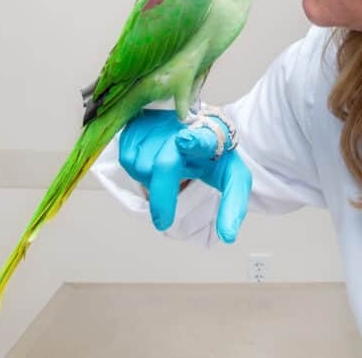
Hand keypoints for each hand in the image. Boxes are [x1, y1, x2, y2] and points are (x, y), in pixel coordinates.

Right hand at [118, 108, 251, 242]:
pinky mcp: (136, 126)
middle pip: (166, 164)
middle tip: (163, 222)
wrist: (199, 130)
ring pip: (143, 166)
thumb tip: (228, 236)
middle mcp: (181, 128)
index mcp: (210, 138)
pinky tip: (153, 164)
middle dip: (162, 195)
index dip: (194, 140)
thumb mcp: (233, 178)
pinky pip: (127, 159)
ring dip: (152, 181)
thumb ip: (233, 206)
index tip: (185, 142)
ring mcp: (155, 126)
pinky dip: (138, 170)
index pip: (203, 138)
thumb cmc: (214, 157)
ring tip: (168, 175)